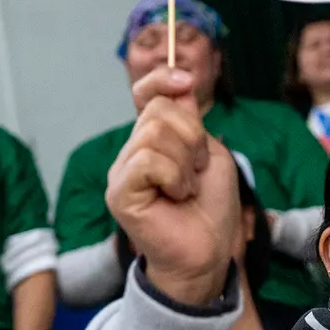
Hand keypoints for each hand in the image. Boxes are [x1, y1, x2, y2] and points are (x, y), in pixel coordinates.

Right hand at [106, 67, 240, 304]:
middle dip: (192, 136)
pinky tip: (177, 197)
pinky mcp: (119, 193)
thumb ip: (192, 121)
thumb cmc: (210, 206)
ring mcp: (122, 172)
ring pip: (155, 134)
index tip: (186, 80)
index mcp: (153, 139)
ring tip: (186, 188)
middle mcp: (132, 151)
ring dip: (186, 161)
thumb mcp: (210, 153)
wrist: (208, 251)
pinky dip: (175, 176)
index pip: (146, 95)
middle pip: (159, 111)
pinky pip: (149, 161)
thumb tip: (179, 84)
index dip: (162, 79)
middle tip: (196, 169)